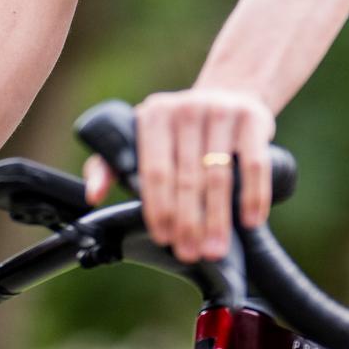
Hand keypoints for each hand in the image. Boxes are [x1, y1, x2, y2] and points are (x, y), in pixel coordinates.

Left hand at [83, 88, 273, 262]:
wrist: (229, 95)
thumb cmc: (178, 131)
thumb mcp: (141, 139)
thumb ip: (109, 165)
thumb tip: (93, 196)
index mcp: (153, 115)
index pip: (154, 170)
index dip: (158, 207)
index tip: (163, 238)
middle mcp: (186, 109)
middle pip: (187, 177)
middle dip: (188, 222)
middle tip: (190, 253)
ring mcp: (221, 110)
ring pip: (219, 176)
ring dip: (217, 218)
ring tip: (215, 249)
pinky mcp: (252, 117)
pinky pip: (254, 164)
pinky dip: (254, 196)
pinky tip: (252, 222)